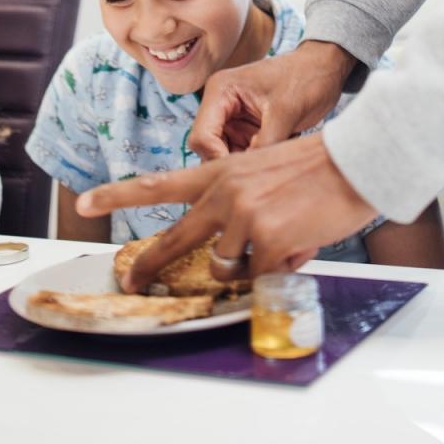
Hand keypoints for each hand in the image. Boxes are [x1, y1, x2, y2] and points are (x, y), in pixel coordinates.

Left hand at [76, 132, 376, 290]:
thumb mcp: (264, 172)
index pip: (159, 181)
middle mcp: (224, 192)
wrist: (356, 159)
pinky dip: (280, 269)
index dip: (119, 193)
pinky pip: (260, 277)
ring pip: (225, 267)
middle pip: (175, 239)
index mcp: (221, 171)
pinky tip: (300, 242)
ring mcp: (243, 216)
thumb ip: (237, 204)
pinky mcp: (265, 239)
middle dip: (151, 266)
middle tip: (134, 283)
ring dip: (248, 266)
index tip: (86, 199)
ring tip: (281, 238)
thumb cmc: (317, 167)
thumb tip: (230, 254)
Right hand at [188, 40, 356, 160]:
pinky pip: (242, 154)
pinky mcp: (247, 129)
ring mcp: (233, 118)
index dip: (217, 160)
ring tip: (274, 159)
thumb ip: (265, 144)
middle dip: (232, 164)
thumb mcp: (286, 112)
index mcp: (221, 90)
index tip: (245, 174)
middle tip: (261, 172)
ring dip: (246, 164)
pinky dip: (257, 161)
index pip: (201, 137)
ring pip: (225, 156)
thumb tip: (249, 176)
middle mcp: (220, 105)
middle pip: (209, 150)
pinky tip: (278, 155)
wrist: (326, 68)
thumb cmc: (307, 78)